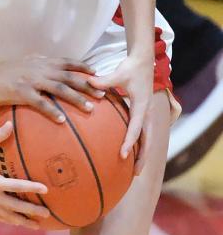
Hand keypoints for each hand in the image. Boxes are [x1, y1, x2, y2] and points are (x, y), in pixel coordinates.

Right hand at [0, 57, 103, 121]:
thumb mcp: (19, 64)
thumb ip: (34, 64)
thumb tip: (46, 64)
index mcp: (39, 61)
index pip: (67, 62)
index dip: (83, 67)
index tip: (97, 74)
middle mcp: (38, 69)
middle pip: (69, 76)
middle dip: (88, 84)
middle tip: (103, 93)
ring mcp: (30, 80)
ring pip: (60, 88)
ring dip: (77, 98)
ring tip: (90, 108)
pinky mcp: (21, 92)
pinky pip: (41, 103)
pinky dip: (53, 111)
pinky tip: (62, 120)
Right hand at [0, 122, 49, 227]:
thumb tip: (12, 123)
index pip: (14, 186)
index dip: (30, 187)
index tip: (45, 189)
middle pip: (12, 206)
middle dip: (29, 211)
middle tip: (46, 213)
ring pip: (5, 215)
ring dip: (21, 221)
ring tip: (37, 226)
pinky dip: (8, 220)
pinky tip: (19, 223)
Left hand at [90, 56, 149, 172]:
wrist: (142, 61)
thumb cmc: (130, 67)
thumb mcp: (118, 73)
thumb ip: (104, 81)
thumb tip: (89, 82)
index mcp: (142, 106)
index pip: (135, 128)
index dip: (129, 142)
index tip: (122, 155)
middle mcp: (146, 113)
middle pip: (147, 139)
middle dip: (142, 156)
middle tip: (135, 173)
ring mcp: (146, 114)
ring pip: (147, 139)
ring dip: (142, 154)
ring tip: (135, 171)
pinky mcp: (143, 114)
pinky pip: (142, 133)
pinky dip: (138, 146)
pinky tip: (130, 156)